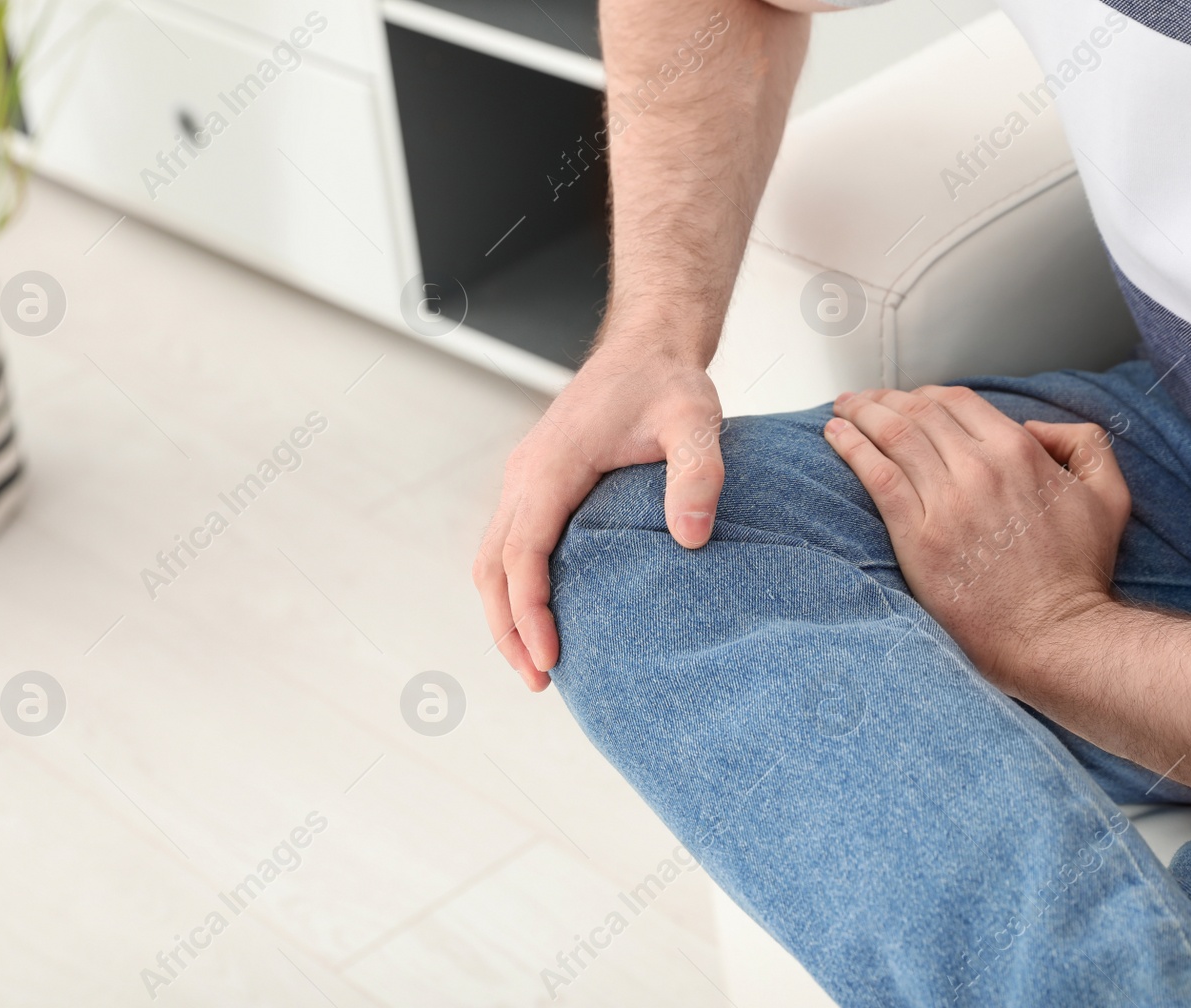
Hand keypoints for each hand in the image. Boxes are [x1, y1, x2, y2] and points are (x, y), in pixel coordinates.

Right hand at [475, 342, 724, 690]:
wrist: (648, 344)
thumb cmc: (669, 382)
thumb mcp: (697, 421)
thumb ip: (699, 474)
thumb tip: (693, 538)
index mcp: (551, 466)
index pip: (523, 554)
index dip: (530, 613)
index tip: (550, 660)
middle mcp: (525, 474)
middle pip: (492, 566)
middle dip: (508, 629)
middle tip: (540, 682)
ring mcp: (525, 478)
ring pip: (491, 558)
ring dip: (505, 612)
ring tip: (537, 663)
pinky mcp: (536, 483)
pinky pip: (509, 543)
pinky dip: (514, 587)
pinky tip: (545, 616)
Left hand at [823, 386, 1129, 690]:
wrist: (1053, 634)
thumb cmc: (1077, 574)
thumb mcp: (1108, 496)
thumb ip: (1083, 444)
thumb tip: (1036, 427)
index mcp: (1018, 452)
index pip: (958, 401)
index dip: (927, 395)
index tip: (908, 399)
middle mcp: (979, 468)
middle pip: (918, 413)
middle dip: (885, 399)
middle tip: (864, 400)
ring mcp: (945, 501)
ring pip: (892, 436)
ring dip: (861, 414)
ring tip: (842, 409)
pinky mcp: (917, 536)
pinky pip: (876, 475)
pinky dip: (851, 448)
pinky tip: (835, 436)